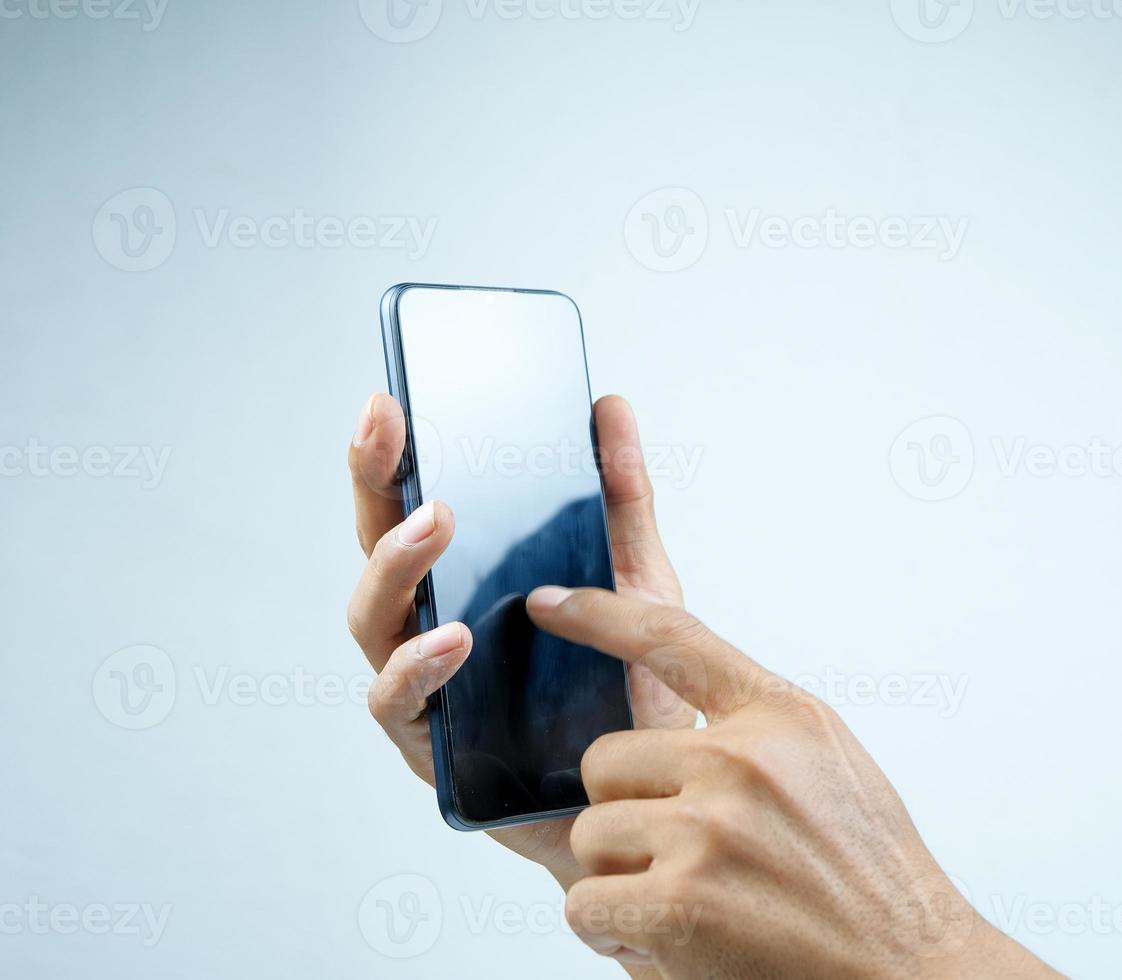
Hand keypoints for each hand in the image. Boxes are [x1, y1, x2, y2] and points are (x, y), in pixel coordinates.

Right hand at [345, 392, 693, 888]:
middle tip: (389, 433)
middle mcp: (431, 627)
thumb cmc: (632, 694)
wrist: (655, 802)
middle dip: (374, 485)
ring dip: (395, 567)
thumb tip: (609, 407)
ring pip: (373, 620)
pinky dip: (419, 667)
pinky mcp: (431, 750)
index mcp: (471, 583)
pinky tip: (453, 638)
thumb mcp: (640, 585)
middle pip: (377, 549)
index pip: (414, 507)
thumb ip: (620, 501)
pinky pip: (399, 705)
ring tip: (434, 525)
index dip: (391, 455)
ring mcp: (425, 688)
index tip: (390, 400)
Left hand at [525, 587, 1061, 979]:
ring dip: (620, 879)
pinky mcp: (681, 902)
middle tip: (678, 857)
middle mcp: (743, 760)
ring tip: (689, 905)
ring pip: (589, 835)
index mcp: (782, 716)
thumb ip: (756, 729)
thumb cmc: (871, 876)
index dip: (598, 614)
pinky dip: (613, 931)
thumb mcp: (829, 763)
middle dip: (623, 813)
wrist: (909, 970)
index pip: (672, 639)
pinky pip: (586, 905)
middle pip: (603, 761)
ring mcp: (709, 829)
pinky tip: (672, 943)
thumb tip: (674, 723)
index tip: (545, 602)